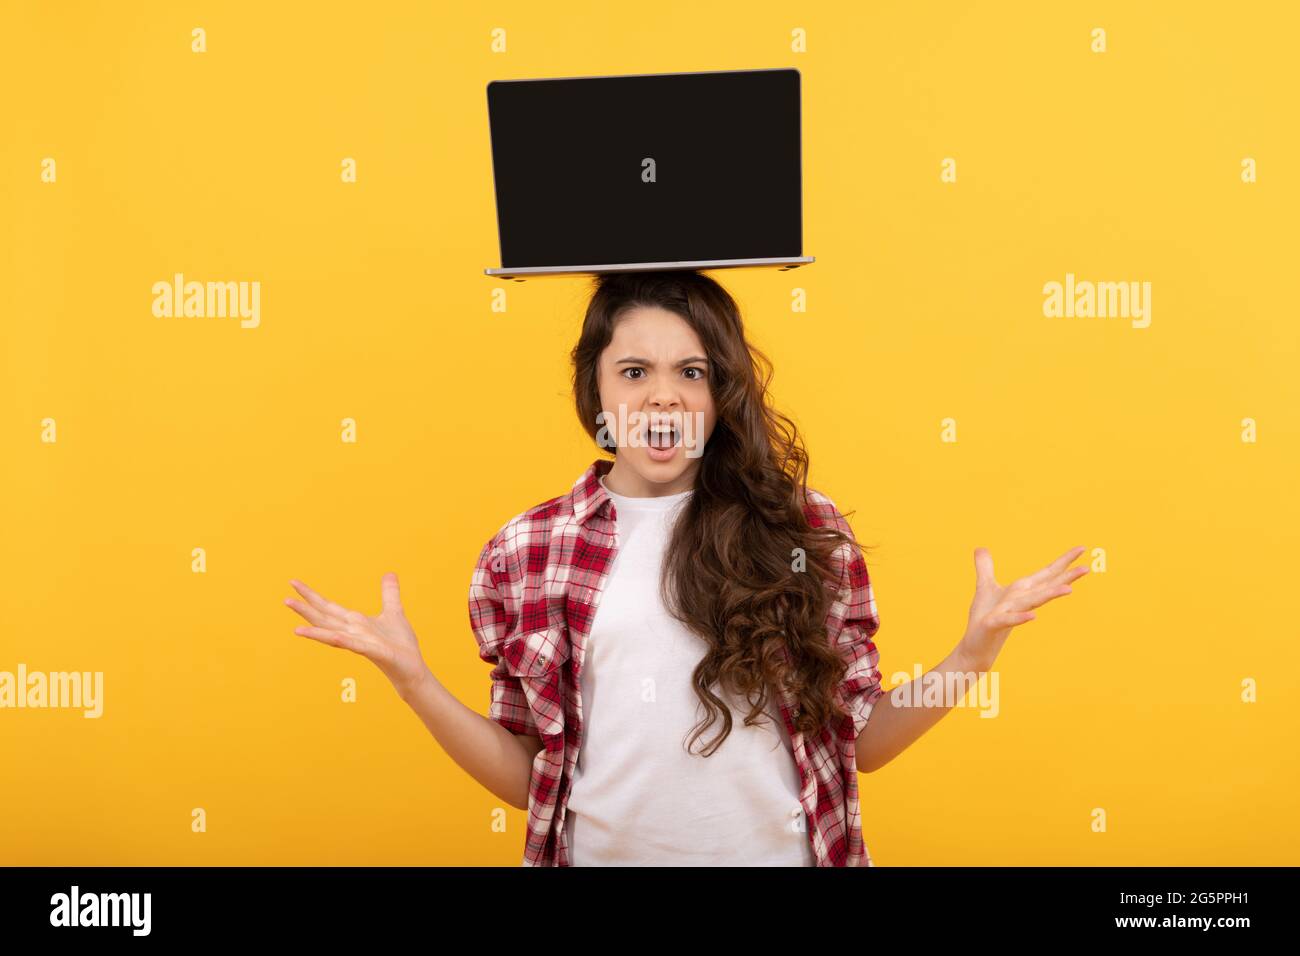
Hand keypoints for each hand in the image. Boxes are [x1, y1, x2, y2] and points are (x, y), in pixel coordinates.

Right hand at [283, 573, 431, 699]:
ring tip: (295, 627)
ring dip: (314, 629)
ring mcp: (360, 643)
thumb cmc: (400, 645)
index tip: (293, 583)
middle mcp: (352, 632)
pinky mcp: (373, 652)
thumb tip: (389, 573)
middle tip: (285, 598)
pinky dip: (339, 640)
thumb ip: (389, 593)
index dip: (311, 595)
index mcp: (355, 623)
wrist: (412, 669)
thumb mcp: (395, 612)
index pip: (328, 607)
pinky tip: (330, 637)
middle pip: (324, 618)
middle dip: (305, 609)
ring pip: (332, 633)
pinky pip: (353, 644)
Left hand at [957, 546, 1089, 671]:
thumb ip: (985, 567)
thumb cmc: (984, 616)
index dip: (1063, 561)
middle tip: (1087, 568)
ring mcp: (1011, 612)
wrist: (976, 644)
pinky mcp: (995, 624)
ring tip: (1068, 588)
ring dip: (1050, 595)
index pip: (1046, 574)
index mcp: (1022, 590)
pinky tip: (1033, 617)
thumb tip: (981, 548)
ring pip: (1033, 601)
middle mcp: (1022, 600)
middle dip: (1066, 577)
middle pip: (1047, 586)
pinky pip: (1009, 620)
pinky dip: (1021, 618)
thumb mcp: (984, 586)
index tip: (1082, 548)